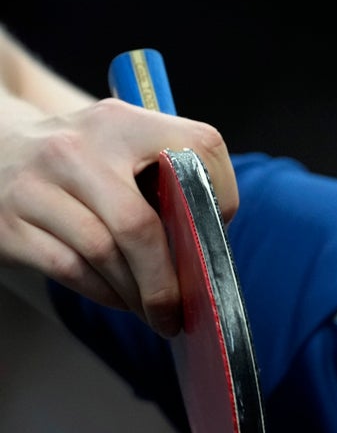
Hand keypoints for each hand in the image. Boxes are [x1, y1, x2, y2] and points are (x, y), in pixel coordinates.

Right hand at [0, 98, 234, 335]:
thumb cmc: (81, 161)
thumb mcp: (121, 145)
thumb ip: (166, 177)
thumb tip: (209, 243)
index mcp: (120, 122)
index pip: (195, 149)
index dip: (220, 196)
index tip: (215, 233)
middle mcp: (74, 149)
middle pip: (139, 225)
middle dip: (168, 279)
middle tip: (183, 309)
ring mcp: (34, 185)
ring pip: (105, 253)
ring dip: (138, 293)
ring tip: (154, 310)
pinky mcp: (8, 223)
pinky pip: (71, 269)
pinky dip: (104, 293)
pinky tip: (120, 299)